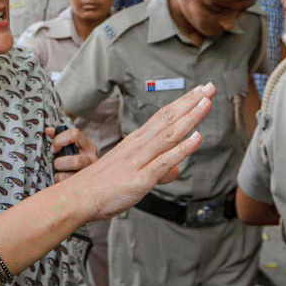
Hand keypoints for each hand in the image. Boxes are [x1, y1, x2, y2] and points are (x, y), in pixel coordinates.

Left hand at [48, 125, 97, 182]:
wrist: (93, 179)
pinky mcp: (84, 186)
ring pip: (70, 176)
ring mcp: (89, 174)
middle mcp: (92, 160)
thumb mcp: (72, 147)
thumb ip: (60, 137)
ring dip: (59, 175)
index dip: (59, 140)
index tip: (54, 148)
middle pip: (76, 161)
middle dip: (60, 163)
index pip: (75, 134)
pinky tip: (63, 182)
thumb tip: (48, 130)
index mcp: (89, 147)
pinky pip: (66, 186)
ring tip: (60, 174)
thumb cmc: (76, 159)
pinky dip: (60, 183)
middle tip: (56, 164)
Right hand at [63, 83, 213, 220]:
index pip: (162, 117)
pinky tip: (196, 139)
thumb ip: (156, 170)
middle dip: (191, 103)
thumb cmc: (100, 186)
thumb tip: (175, 169)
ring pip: (169, 135)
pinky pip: (163, 162)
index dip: (182, 103)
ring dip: (190, 118)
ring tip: (206, 103)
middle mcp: (138, 146)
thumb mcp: (132, 173)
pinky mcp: (139, 179)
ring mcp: (138, 161)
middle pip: (168, 119)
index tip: (199, 92)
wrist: (76, 198)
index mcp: (135, 142)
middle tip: (209, 87)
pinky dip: (182, 149)